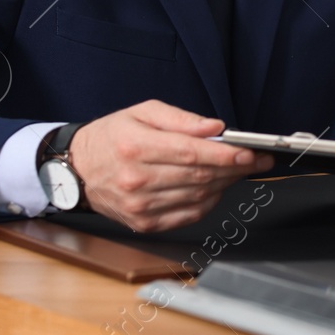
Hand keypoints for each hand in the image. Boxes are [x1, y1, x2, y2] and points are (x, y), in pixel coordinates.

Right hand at [70, 100, 273, 232]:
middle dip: (235, 168)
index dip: (226, 155)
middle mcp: (137, 180)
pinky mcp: (143, 222)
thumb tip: (214, 129)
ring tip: (240, 170)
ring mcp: (140, 206)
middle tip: (258, 160)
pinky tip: (216, 187)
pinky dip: (209, 201)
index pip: (191, 153)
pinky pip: (188, 214)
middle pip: (199, 176)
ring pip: (198, 196)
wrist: (76, 169)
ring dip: (226, 184)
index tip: (250, 152)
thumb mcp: (142, 112)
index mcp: (135, 147)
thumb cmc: (111, 137)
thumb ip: (181, 119)